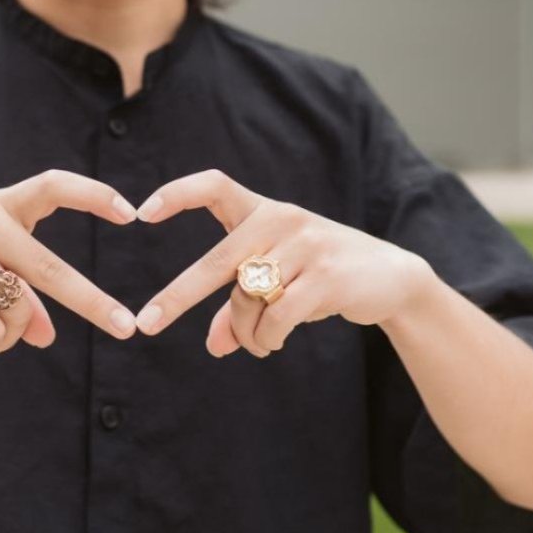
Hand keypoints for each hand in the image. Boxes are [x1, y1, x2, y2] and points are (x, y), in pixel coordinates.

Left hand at [132, 169, 428, 357]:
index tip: (141, 214)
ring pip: (247, 301)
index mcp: (264, 211)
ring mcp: (304, 246)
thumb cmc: (321, 275)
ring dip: (246, 334)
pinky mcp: (324, 277)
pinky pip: (275, 319)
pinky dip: (266, 340)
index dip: (176, 195)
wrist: (391, 277)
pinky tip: (273, 343)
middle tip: (146, 323)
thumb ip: (242, 308)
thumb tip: (215, 345)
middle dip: (178, 296)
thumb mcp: (279, 282)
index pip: (214, 186)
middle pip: (217, 262)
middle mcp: (281, 220)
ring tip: (258, 344)